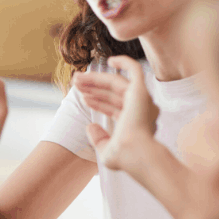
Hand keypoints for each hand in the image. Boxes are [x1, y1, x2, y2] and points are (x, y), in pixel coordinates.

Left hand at [73, 56, 158, 171]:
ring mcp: (143, 100)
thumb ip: (98, 139)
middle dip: (93, 87)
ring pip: (116, 83)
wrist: (135, 154)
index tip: (83, 97)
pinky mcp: (141, 91)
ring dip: (96, 80)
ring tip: (76, 79)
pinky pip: (135, 70)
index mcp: (135, 123)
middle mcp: (141, 110)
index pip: (114, 108)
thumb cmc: (124, 158)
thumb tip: (90, 126)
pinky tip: (110, 60)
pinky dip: (124, 62)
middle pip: (113, 93)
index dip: (98, 102)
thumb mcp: (106, 151)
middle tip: (75, 83)